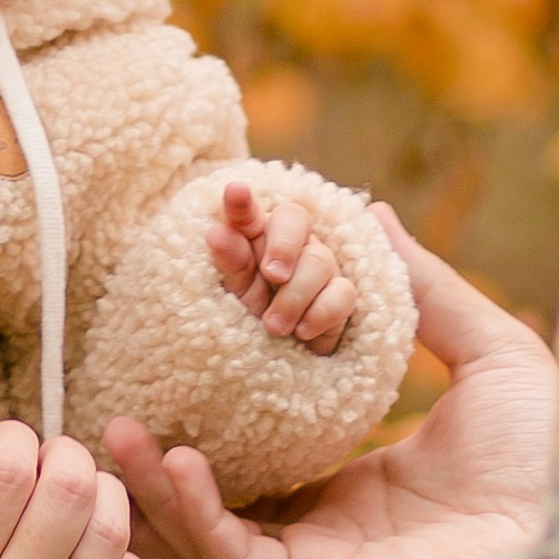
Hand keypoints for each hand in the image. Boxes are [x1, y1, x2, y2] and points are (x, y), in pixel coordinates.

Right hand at [104, 205, 557, 558]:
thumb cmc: (553, 454)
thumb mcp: (489, 352)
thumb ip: (426, 290)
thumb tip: (372, 215)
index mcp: (355, 480)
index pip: (256, 439)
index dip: (213, 383)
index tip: (179, 321)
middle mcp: (325, 527)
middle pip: (211, 494)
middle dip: (152, 455)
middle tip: (107, 400)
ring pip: (203, 532)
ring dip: (149, 487)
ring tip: (112, 431)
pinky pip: (234, 554)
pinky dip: (194, 511)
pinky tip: (174, 460)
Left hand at [207, 181, 352, 355]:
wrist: (277, 365)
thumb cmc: (249, 321)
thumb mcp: (232, 294)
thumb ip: (230, 262)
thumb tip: (217, 230)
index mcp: (255, 237)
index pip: (249, 212)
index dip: (243, 202)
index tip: (235, 192)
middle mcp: (289, 244)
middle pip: (295, 218)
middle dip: (283, 246)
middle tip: (272, 275)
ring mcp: (319, 266)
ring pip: (318, 261)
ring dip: (293, 298)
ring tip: (273, 327)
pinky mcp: (341, 294)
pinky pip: (342, 293)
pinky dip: (320, 314)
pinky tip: (302, 333)